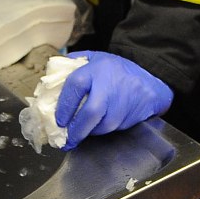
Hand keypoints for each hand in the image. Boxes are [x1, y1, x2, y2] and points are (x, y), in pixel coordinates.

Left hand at [54, 50, 172, 149]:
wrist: (149, 85)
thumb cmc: (118, 72)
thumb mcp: (96, 58)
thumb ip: (73, 64)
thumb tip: (50, 78)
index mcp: (98, 69)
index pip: (75, 85)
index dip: (64, 106)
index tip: (58, 120)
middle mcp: (110, 85)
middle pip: (91, 112)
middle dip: (77, 129)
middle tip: (66, 139)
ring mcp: (122, 103)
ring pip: (101, 125)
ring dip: (88, 133)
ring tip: (78, 135)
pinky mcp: (129, 117)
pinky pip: (111, 129)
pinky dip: (100, 131)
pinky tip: (95, 128)